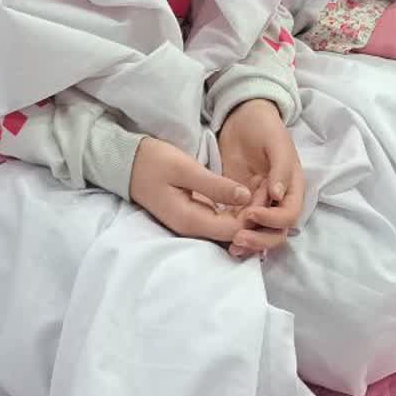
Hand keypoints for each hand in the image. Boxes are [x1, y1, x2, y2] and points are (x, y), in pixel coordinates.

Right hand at [130, 137, 257, 244]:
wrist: (125, 163)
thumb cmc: (153, 161)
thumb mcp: (185, 168)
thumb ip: (215, 185)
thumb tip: (246, 196)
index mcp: (191, 220)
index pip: (234, 230)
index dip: (255, 217)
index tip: (268, 196)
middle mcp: (193, 228)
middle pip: (233, 234)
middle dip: (254, 218)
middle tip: (270, 193)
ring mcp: (192, 223)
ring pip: (228, 228)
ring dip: (246, 214)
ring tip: (263, 192)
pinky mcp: (192, 215)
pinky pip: (220, 219)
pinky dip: (235, 210)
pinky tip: (247, 195)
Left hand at [217, 98, 305, 255]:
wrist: (243, 118)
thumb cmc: (265, 127)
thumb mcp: (276, 143)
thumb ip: (280, 169)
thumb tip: (277, 195)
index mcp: (293, 187)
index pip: (289, 214)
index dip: (272, 219)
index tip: (250, 213)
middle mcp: (279, 200)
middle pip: (277, 231)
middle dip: (260, 238)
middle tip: (238, 239)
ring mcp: (260, 203)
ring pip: (260, 232)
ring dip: (249, 242)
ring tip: (232, 247)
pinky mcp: (242, 203)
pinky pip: (241, 224)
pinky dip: (235, 234)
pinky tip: (223, 240)